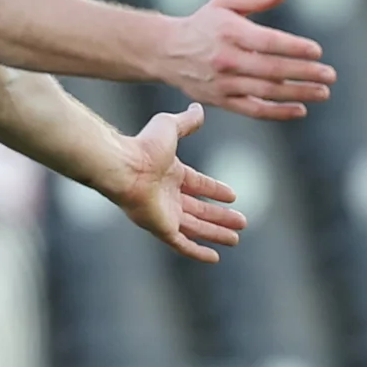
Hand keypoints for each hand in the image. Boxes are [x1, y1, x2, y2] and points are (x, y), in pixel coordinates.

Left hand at [103, 103, 246, 261]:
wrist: (125, 166)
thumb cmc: (144, 145)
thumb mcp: (170, 127)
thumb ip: (186, 121)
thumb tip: (198, 108)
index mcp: (171, 174)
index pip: (198, 185)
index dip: (215, 190)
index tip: (233, 196)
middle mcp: (168, 196)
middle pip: (200, 209)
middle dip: (220, 217)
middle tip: (242, 222)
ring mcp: (164, 214)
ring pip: (196, 227)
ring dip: (216, 233)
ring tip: (236, 239)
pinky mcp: (161, 228)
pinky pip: (182, 244)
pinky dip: (197, 251)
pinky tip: (214, 257)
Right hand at [159, 0, 335, 118]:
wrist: (166, 51)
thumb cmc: (204, 22)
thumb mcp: (226, 1)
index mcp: (230, 32)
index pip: (268, 42)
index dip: (294, 47)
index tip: (317, 51)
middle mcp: (227, 59)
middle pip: (272, 70)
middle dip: (304, 73)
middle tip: (330, 75)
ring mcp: (224, 83)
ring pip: (266, 92)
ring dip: (298, 94)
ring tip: (323, 92)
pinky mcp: (221, 101)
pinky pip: (254, 110)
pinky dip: (278, 112)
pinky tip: (301, 109)